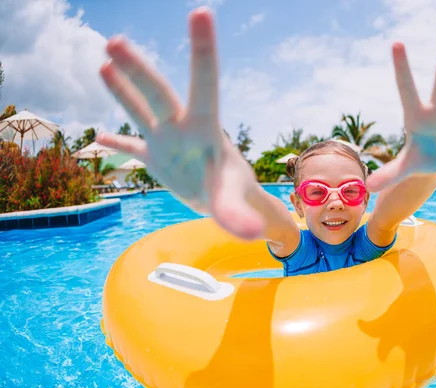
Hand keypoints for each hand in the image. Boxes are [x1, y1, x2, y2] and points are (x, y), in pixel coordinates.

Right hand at [96, 8, 263, 238]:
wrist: (227, 200)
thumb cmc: (236, 191)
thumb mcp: (234, 202)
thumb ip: (238, 215)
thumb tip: (254, 233)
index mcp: (205, 129)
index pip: (205, 84)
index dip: (202, 51)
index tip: (201, 13)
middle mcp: (182, 128)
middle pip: (159, 95)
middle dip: (139, 72)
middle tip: (115, 42)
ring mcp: (166, 141)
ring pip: (141, 110)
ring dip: (122, 90)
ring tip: (105, 61)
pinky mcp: (156, 158)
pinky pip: (131, 146)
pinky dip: (115, 142)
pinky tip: (98, 136)